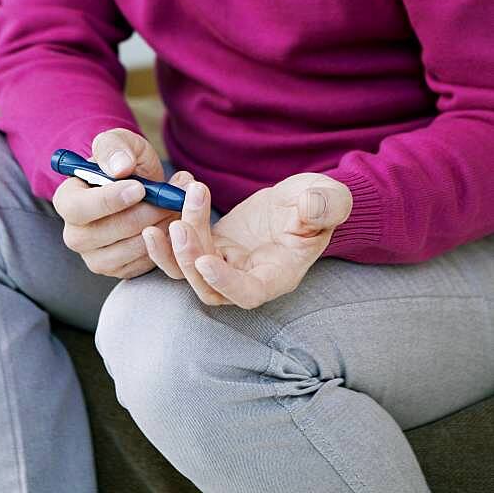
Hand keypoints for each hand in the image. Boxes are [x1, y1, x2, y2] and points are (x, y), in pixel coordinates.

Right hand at [51, 128, 195, 279]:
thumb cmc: (124, 162)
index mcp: (67, 201)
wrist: (141, 186)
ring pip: (129, 249)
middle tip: (171, 196)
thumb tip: (119, 168)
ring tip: (176, 204)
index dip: (110, 200)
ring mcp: (95, 257)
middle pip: (106, 232)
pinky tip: (172, 221)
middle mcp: (74, 234)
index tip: (140, 188)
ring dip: (158, 226)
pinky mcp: (118, 270)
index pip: (79, 208)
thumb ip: (115, 148)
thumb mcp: (119, 143)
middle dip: (144, 213)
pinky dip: (163, 242)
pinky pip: (142, 263)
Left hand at [142, 172, 353, 307]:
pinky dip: (169, 234)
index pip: (248, 294)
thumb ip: (325, 206)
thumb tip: (312, 208)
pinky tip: (164, 203)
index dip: (225, 284)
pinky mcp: (213, 245)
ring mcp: (227, 263)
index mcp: (279, 274)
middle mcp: (249, 276)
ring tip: (170, 209)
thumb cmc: (320, 202)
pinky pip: (183, 249)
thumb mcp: (329, 199)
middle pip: (208, 288)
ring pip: (189, 270)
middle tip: (179, 225)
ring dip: (174, 245)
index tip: (205, 260)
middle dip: (189, 260)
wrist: (303, 198)